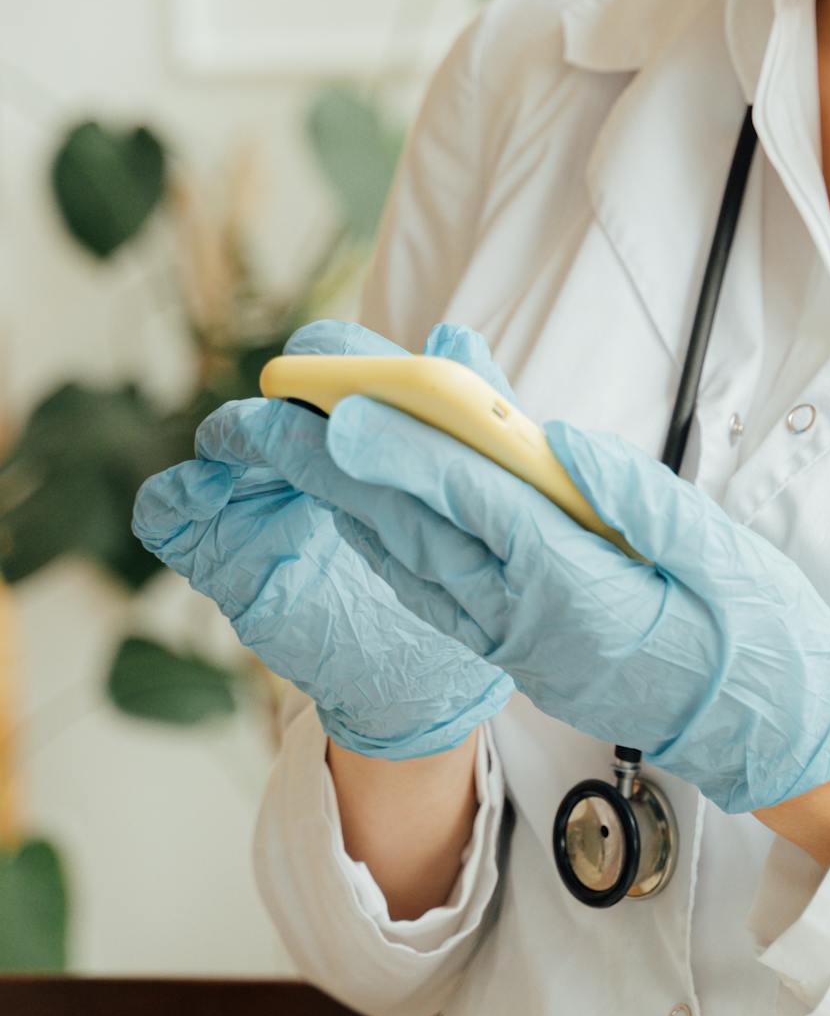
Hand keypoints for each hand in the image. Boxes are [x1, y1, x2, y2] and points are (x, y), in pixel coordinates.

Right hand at [129, 318, 515, 760]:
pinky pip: (169, 513)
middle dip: (292, 390)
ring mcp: (255, 501)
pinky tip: (211, 486)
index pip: (332, 357)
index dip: (342, 358)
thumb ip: (464, 421)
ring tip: (260, 438)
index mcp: (361, 425)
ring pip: (221, 442)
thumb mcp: (474, 495)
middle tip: (317, 408)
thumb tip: (450, 338)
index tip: (365, 379)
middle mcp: (302, 453)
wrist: (429, 678)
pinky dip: (177, 492)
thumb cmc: (457, 578)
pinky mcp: (221, 555)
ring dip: (237, 434)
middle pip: (274, 391)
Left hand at [247, 321, 829, 815]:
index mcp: (583, 596)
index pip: (474, 511)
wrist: (772, 736)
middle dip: (334, 467)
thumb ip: (641, 499)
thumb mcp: (725, 559)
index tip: (339, 412)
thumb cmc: (761, 640)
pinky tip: (354, 504)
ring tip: (287, 435)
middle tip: (264, 408)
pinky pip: (438, 591)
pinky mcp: (522, 649)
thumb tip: (559, 442)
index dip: (404, 457)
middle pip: (416, 532)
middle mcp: (531, 624)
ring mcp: (520, 643)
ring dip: (345, 498)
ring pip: (415, 563)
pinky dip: (389, 541)